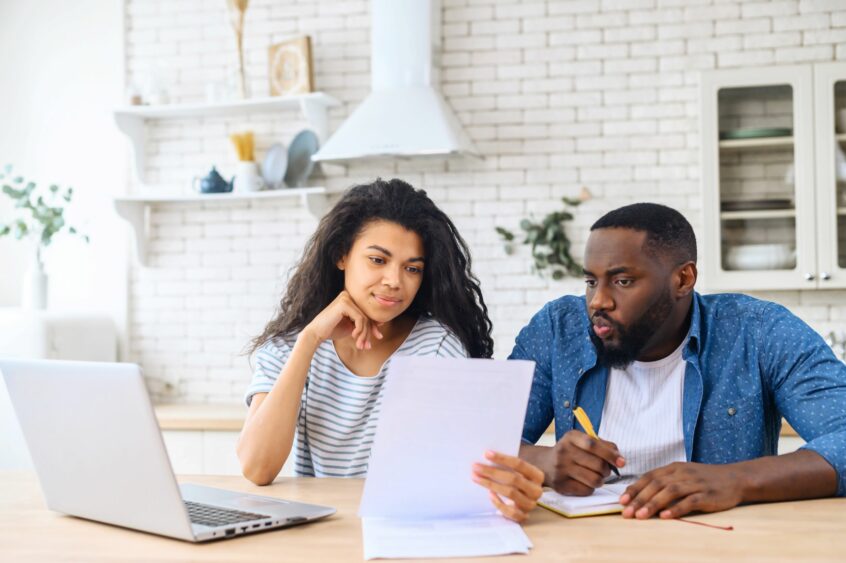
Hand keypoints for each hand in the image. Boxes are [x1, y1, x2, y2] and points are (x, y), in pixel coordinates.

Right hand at [302, 290, 382, 349]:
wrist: (316, 334)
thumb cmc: (333, 330)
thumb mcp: (353, 327)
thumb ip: (364, 324)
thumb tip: (382, 322)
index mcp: (350, 298)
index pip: (366, 313)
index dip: (373, 326)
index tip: (377, 337)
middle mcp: (348, 295)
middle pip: (367, 315)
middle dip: (369, 332)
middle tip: (367, 346)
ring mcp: (346, 297)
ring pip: (364, 318)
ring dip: (364, 334)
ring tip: (360, 345)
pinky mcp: (344, 303)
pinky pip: (360, 318)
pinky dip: (360, 330)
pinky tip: (354, 336)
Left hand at [472, 451, 543, 522]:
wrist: (524, 500)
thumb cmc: (518, 481)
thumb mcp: (518, 472)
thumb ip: (507, 465)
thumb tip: (487, 456)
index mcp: (537, 476)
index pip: (520, 464)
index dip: (502, 458)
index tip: (486, 454)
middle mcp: (536, 490)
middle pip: (513, 479)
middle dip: (492, 472)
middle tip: (476, 467)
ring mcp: (530, 505)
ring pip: (510, 494)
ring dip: (491, 485)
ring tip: (476, 478)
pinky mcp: (523, 516)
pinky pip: (509, 511)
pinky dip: (498, 503)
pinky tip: (489, 494)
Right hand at [538, 430, 624, 494]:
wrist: (545, 464)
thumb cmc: (571, 452)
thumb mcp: (582, 441)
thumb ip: (603, 445)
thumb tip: (620, 459)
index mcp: (570, 437)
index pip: (593, 444)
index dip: (610, 454)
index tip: (622, 462)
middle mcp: (563, 452)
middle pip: (597, 464)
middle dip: (607, 470)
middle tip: (605, 470)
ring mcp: (560, 469)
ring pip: (594, 480)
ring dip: (601, 480)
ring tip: (597, 477)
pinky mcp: (561, 485)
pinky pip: (586, 490)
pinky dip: (591, 488)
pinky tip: (585, 482)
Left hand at [620, 462, 743, 519]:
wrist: (735, 478)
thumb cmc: (705, 479)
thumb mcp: (683, 475)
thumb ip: (665, 482)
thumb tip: (641, 494)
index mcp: (673, 467)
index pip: (649, 476)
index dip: (634, 488)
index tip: (621, 501)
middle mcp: (682, 473)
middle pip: (656, 484)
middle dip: (639, 499)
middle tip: (626, 512)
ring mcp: (695, 483)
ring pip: (670, 492)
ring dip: (653, 504)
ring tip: (640, 515)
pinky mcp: (707, 494)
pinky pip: (690, 501)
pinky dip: (676, 509)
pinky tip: (666, 516)